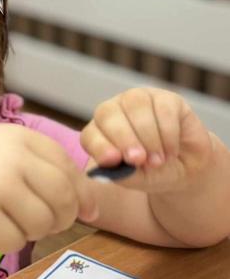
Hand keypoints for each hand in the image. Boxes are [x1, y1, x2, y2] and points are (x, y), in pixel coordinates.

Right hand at [0, 124, 97, 253]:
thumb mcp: (1, 153)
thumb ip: (45, 170)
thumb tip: (94, 208)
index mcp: (20, 137)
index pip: (70, 169)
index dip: (80, 195)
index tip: (78, 211)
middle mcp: (12, 157)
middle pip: (64, 199)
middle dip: (60, 218)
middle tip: (41, 223)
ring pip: (43, 224)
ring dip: (31, 231)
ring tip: (7, 221)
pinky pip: (16, 242)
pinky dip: (5, 242)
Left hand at [81, 88, 212, 192]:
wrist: (187, 170)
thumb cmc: (153, 173)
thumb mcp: (137, 179)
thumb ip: (122, 174)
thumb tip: (111, 165)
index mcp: (99, 132)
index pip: (90, 134)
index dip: (99, 146)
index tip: (113, 160)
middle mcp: (115, 111)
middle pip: (108, 114)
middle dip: (124, 138)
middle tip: (139, 159)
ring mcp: (139, 100)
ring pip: (136, 106)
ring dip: (148, 137)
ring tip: (158, 161)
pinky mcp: (166, 98)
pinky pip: (163, 108)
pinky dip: (168, 133)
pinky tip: (171, 151)